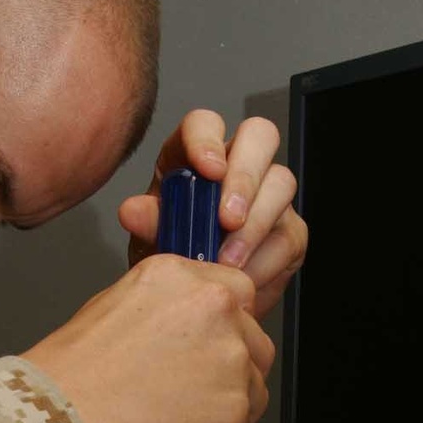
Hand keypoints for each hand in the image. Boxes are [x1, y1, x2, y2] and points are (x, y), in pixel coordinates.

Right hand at [22, 253, 274, 422]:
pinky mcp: (235, 405)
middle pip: (252, 339)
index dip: (224, 327)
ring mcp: (231, 355)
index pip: (235, 292)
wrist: (62, 415)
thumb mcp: (115, 305)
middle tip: (189, 396)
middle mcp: (216, 305)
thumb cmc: (73, 371)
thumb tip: (184, 332)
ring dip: (224, 408)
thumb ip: (166, 309)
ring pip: (253, 385)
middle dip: (229, 371)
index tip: (206, 349)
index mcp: (183, 276)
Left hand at [118, 110, 305, 318]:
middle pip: (260, 136)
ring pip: (280, 184)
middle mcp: (236, 165)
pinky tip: (242, 278)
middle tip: (227, 220)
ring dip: (255, 225)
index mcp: (193, 155)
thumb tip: (133, 211)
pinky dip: (264, 262)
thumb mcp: (149, 240)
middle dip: (245, 177)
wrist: (192, 298)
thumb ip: (145, 222)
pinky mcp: (288, 231)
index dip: (209, 140)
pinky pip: (288, 237)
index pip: (205, 124)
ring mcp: (268, 194)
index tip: (209, 171)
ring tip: (226, 262)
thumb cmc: (170, 255)